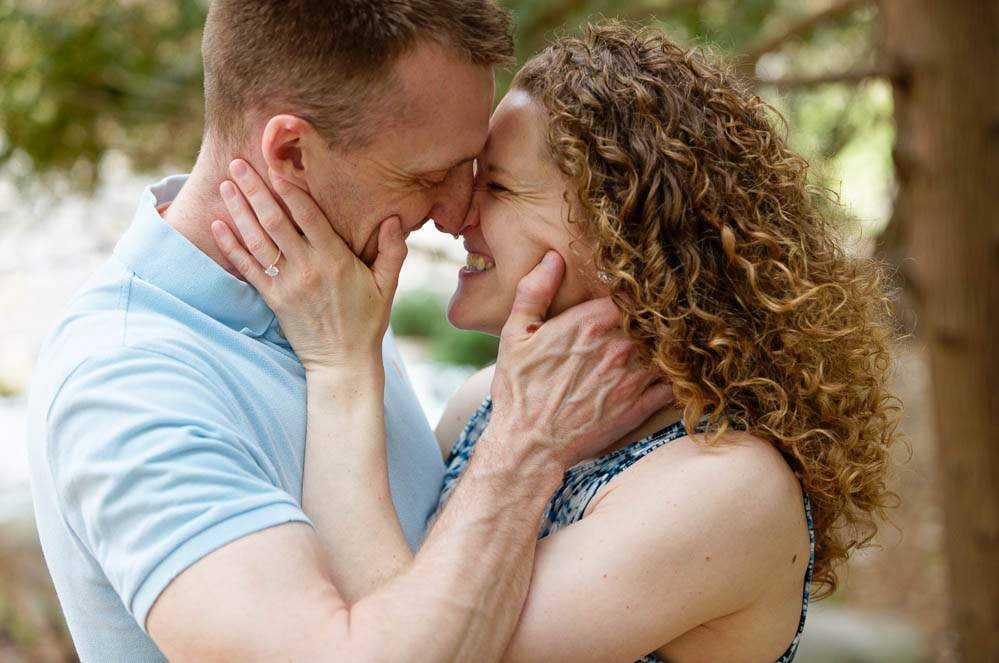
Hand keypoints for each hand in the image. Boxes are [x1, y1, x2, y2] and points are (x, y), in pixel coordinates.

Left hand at [211, 159, 405, 372]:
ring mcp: (286, 284)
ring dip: (239, 210)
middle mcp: (307, 268)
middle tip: (238, 163)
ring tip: (226, 184)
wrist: (342, 362)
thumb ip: (392, 251)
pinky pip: (246, 268)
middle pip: (275, 221)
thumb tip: (395, 219)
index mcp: (335, 260)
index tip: (275, 165)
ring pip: (257, 240)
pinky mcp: (272, 299)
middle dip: (255, 190)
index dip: (290, 189)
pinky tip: (217, 225)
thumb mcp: (386, 286)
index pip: (308, 216)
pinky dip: (230, 246)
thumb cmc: (367, 322)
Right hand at [488, 252, 673, 468]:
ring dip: (671, 341)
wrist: (530, 446)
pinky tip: (675, 369)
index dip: (636, 289)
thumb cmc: (519, 389)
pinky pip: (676, 383)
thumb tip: (552, 258)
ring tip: (672, 336)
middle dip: (657, 312)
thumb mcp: (515, 334)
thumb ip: (534, 291)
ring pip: (670, 347)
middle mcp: (619, 347)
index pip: (631, 291)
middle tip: (663, 308)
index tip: (638, 288)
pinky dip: (680, 374)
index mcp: (590, 323)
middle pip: (656, 316)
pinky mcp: (642, 406)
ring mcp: (634, 378)